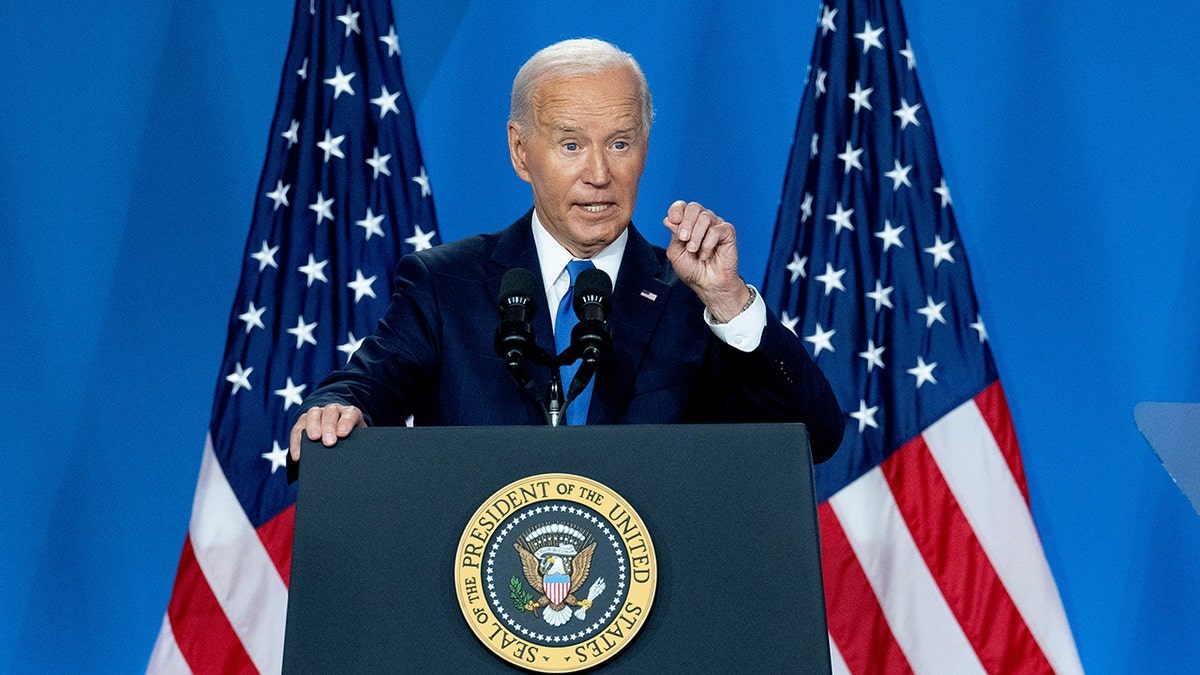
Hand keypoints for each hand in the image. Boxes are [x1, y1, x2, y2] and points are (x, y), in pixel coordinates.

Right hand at [288, 403, 366, 461]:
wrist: (339, 437)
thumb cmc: (350, 440)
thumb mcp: (357, 441)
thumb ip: (357, 445)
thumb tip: (355, 460)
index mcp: (350, 413)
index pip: (350, 414)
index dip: (346, 422)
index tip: (343, 434)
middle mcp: (333, 410)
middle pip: (330, 413)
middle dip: (329, 427)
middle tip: (329, 442)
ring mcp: (317, 414)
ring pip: (313, 415)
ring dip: (312, 427)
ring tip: (313, 440)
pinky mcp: (303, 422)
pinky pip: (298, 429)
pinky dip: (297, 441)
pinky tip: (297, 455)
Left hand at [662, 200, 748, 321]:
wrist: (707, 284)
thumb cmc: (692, 270)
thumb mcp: (676, 252)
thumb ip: (674, 235)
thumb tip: (669, 219)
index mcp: (688, 223)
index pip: (682, 206)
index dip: (676, 210)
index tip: (673, 221)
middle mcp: (702, 221)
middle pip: (693, 207)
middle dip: (686, 223)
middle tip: (683, 239)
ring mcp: (716, 225)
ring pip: (705, 217)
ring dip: (696, 236)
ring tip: (694, 250)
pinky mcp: (727, 233)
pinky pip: (716, 230)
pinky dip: (708, 244)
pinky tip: (706, 255)